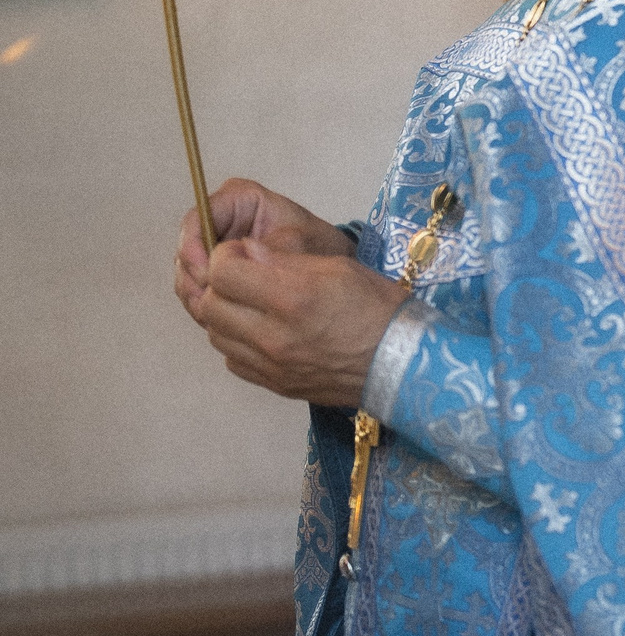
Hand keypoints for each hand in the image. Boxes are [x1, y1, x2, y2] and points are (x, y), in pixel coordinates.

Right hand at [175, 178, 349, 317]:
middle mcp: (220, 219)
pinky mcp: (212, 270)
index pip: (198, 218)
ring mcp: (212, 246)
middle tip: (206, 304)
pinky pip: (196, 288)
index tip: (206, 275)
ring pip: (187, 272)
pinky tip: (218, 319)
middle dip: (194, 278)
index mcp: (239, 199)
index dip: (194, 247)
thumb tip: (239, 258)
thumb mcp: (302, 243)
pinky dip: (204, 304)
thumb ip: (271, 249)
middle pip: (186, 249)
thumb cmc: (318, 246)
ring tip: (214, 316)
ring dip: (197, 295)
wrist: (328, 266)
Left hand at [188, 233, 408, 407]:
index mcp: (293, 296)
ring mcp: (270, 365)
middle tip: (245, 275)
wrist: (402, 363)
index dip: (226, 255)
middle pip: (210, 303)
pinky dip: (237, 340)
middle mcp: (273, 334)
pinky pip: (231, 358)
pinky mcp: (272, 384)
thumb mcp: (339, 267)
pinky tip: (261, 331)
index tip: (244, 252)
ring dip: (225, 312)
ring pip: (214, 333)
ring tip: (252, 303)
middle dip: (220, 283)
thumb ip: (285, 259)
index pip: (222, 271)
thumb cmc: (378, 307)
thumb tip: (246, 251)